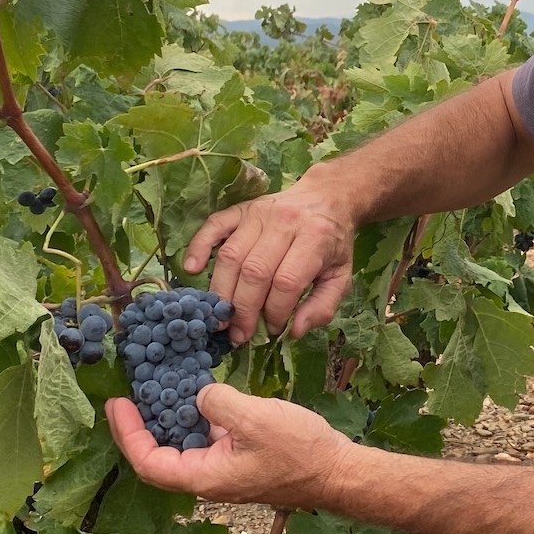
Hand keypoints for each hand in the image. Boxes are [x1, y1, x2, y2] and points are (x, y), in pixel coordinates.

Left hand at [106, 383, 357, 508]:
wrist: (337, 471)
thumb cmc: (298, 451)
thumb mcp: (255, 419)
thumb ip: (218, 403)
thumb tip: (198, 396)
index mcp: (204, 477)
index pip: (148, 463)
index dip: (127, 435)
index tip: (118, 404)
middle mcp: (207, 477)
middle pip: (157, 457)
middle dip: (138, 426)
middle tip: (128, 393)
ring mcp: (222, 468)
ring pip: (180, 445)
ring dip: (164, 418)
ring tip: (154, 386)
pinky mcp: (236, 456)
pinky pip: (203, 437)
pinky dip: (191, 416)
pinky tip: (193, 391)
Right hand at [182, 178, 355, 343]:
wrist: (326, 198)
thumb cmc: (332, 244)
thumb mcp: (342, 277)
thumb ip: (323, 306)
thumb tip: (293, 331)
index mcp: (315, 238)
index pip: (287, 281)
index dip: (276, 311)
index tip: (272, 329)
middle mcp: (284, 222)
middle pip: (255, 271)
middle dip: (244, 310)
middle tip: (239, 334)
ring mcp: (259, 213)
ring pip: (231, 255)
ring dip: (222, 291)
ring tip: (221, 319)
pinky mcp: (241, 209)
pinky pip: (214, 225)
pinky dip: (199, 246)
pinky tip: (192, 269)